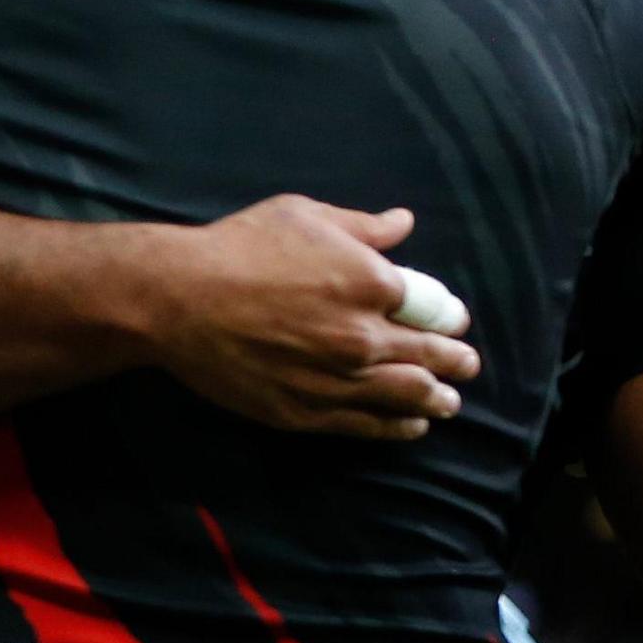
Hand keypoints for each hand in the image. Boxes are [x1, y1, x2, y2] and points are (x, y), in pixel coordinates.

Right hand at [136, 198, 479, 440]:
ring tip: (448, 402)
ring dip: (435, 399)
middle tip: (466, 365)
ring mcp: (336, 380)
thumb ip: (362, 226)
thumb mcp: (303, 216)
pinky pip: (365, 425)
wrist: (176, 299)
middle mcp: (364, 337)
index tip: (452, 321)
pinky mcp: (305, 411)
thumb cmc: (238, 248)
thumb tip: (404, 224)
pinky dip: (396, 426)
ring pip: (405, 396)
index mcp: (372, 283)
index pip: (433, 306)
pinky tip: (410, 426)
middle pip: (428, 355)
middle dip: (455, 361)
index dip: (447, 315)